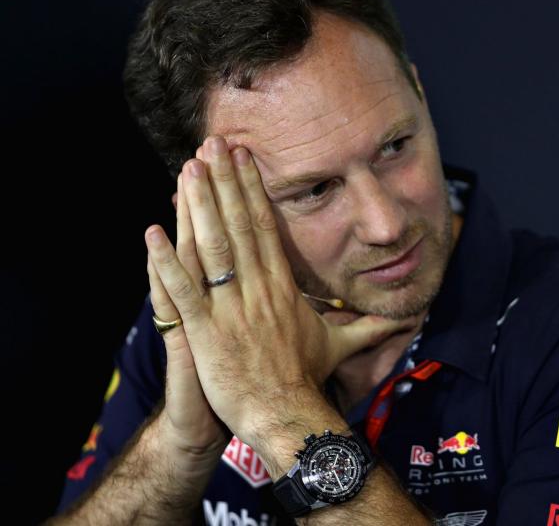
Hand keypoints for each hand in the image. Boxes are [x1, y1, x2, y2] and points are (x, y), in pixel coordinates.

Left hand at [145, 135, 409, 443]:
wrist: (286, 414)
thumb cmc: (307, 379)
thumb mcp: (340, 346)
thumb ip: (369, 327)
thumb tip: (406, 320)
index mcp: (282, 287)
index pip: (266, 229)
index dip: (252, 191)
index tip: (242, 161)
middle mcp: (257, 289)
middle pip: (239, 226)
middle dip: (224, 183)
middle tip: (212, 145)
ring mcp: (230, 309)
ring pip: (212, 249)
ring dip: (198, 208)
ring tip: (187, 170)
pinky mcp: (206, 332)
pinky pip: (182, 292)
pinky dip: (164, 264)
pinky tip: (151, 233)